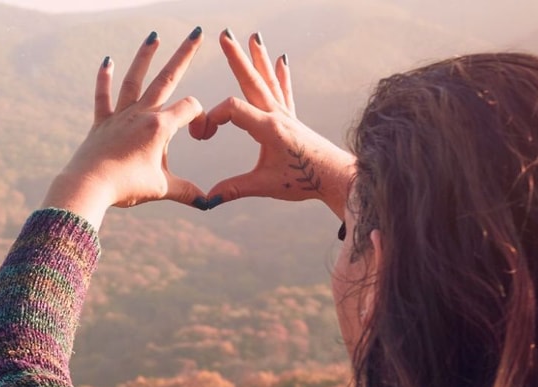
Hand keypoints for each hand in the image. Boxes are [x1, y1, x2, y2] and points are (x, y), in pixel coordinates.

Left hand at [42, 28, 207, 230]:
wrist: (89, 186)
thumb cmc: (126, 187)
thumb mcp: (161, 189)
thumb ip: (186, 192)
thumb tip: (208, 203)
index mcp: (160, 127)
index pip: (190, 108)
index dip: (201, 118)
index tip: (199, 137)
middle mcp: (141, 114)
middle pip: (167, 78)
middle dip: (185, 54)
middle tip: (197, 33)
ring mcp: (120, 116)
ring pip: (134, 79)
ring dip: (145, 57)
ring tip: (153, 37)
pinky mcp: (102, 123)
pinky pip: (103, 97)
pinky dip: (103, 79)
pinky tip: (107, 61)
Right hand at [192, 30, 354, 218]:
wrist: (335, 178)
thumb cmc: (303, 181)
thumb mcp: (265, 186)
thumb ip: (234, 189)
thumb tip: (206, 200)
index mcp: (268, 128)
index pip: (233, 109)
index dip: (213, 118)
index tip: (203, 136)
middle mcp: (277, 115)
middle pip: (252, 81)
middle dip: (237, 58)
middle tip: (225, 35)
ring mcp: (286, 115)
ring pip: (268, 81)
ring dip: (259, 58)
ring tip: (253, 36)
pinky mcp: (292, 120)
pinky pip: (284, 92)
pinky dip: (281, 75)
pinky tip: (281, 59)